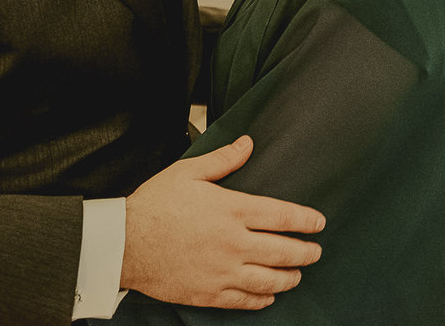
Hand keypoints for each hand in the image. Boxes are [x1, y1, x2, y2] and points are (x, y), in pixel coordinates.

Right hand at [121, 135, 324, 309]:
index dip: (306, 220)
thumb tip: (248, 143)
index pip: (282, 216)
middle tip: (316, 252)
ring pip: (269, 280)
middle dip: (305, 253)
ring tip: (298, 275)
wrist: (125, 243)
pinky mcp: (209, 293)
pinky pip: (244, 301)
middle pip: (283, 251)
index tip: (319, 223)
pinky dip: (262, 299)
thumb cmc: (155, 204)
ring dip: (289, 278)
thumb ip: (223, 160)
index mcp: (232, 210)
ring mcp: (223, 272)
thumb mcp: (188, 172)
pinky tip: (268, 296)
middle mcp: (234, 243)